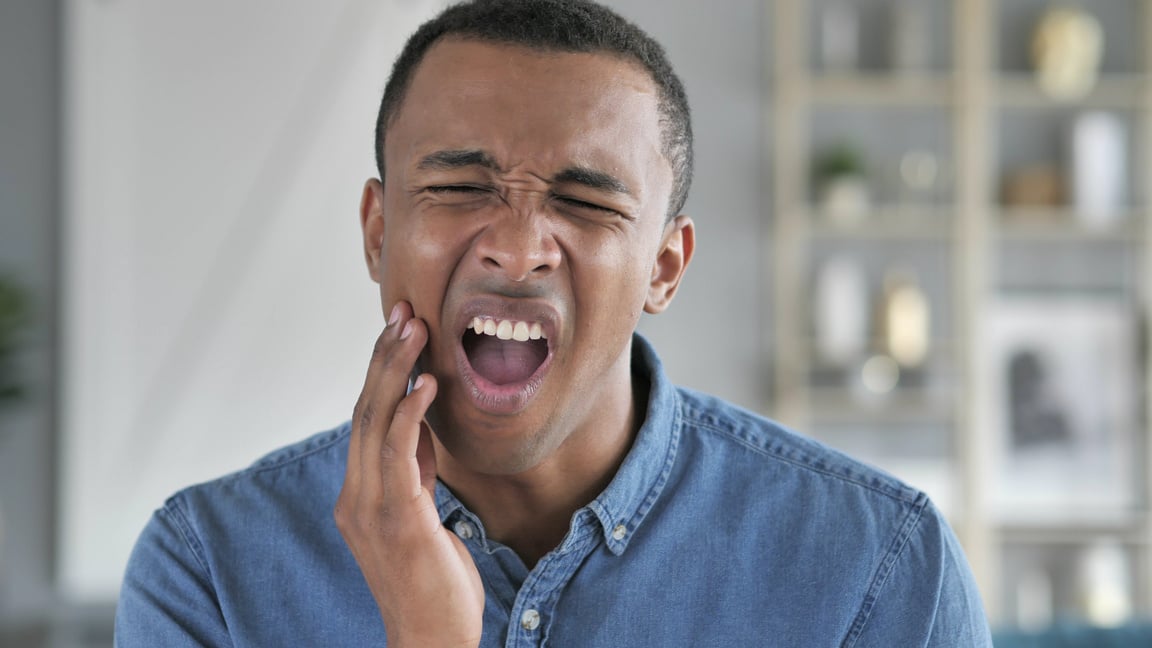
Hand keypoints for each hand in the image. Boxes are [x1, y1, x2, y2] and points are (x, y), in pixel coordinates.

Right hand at [335, 301, 483, 646]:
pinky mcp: (397, 519)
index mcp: (360, 494)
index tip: (400, 330)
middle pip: (364, 410)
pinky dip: (411, 415)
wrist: (432, 640)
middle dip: (384, 357)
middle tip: (404, 312)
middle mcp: (356, 496)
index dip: (380, 372)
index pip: (366, 419)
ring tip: (414, 330)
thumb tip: (423, 430)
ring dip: (395, 372)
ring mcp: (371, 508)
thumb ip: (416, 474)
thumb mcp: (424, 516)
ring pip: (375, 423)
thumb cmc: (434, 583)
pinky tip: (427, 384)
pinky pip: (399, 455)